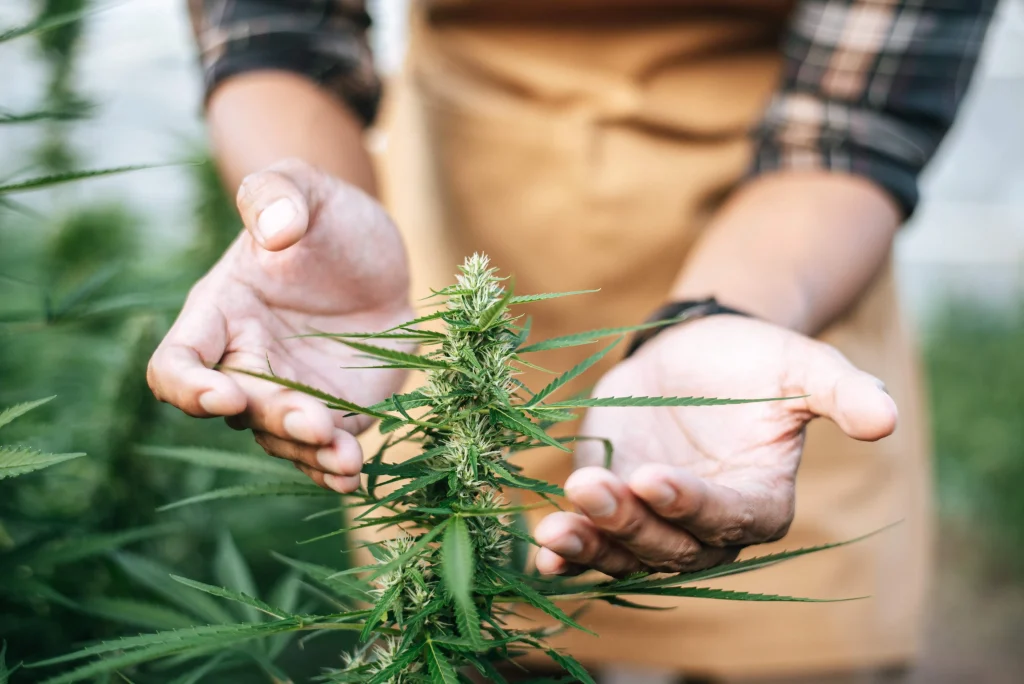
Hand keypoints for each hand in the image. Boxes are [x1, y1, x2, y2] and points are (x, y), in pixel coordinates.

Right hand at [147, 159, 412, 492]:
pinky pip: (323, 448)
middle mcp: (246, 361)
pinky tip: (353, 474)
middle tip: (316, 423)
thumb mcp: (305, 187)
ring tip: (346, 460)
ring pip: (282, 438)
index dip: (189, 386)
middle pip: (239, 409)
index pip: (178, 363)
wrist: (377, 254)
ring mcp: (290, 391)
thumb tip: (273, 228)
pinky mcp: (335, 410)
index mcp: (220, 313)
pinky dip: (334, 466)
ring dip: (309, 454)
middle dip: (274, 419)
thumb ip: (277, 194)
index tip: (223, 393)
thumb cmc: (326, 217)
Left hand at [533, 315, 897, 575]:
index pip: (728, 518)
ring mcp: (655, 521)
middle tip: (593, 488)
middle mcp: (706, 526)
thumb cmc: (753, 360)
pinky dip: (567, 555)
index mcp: (759, 501)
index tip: (653, 479)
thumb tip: (886, 419)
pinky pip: (593, 543)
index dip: (692, 505)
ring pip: (627, 551)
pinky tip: (541, 552)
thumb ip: (842, 391)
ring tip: (555, 528)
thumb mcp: (800, 364)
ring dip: (592, 545)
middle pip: (670, 545)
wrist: (693, 352)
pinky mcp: (614, 508)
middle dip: (630, 523)